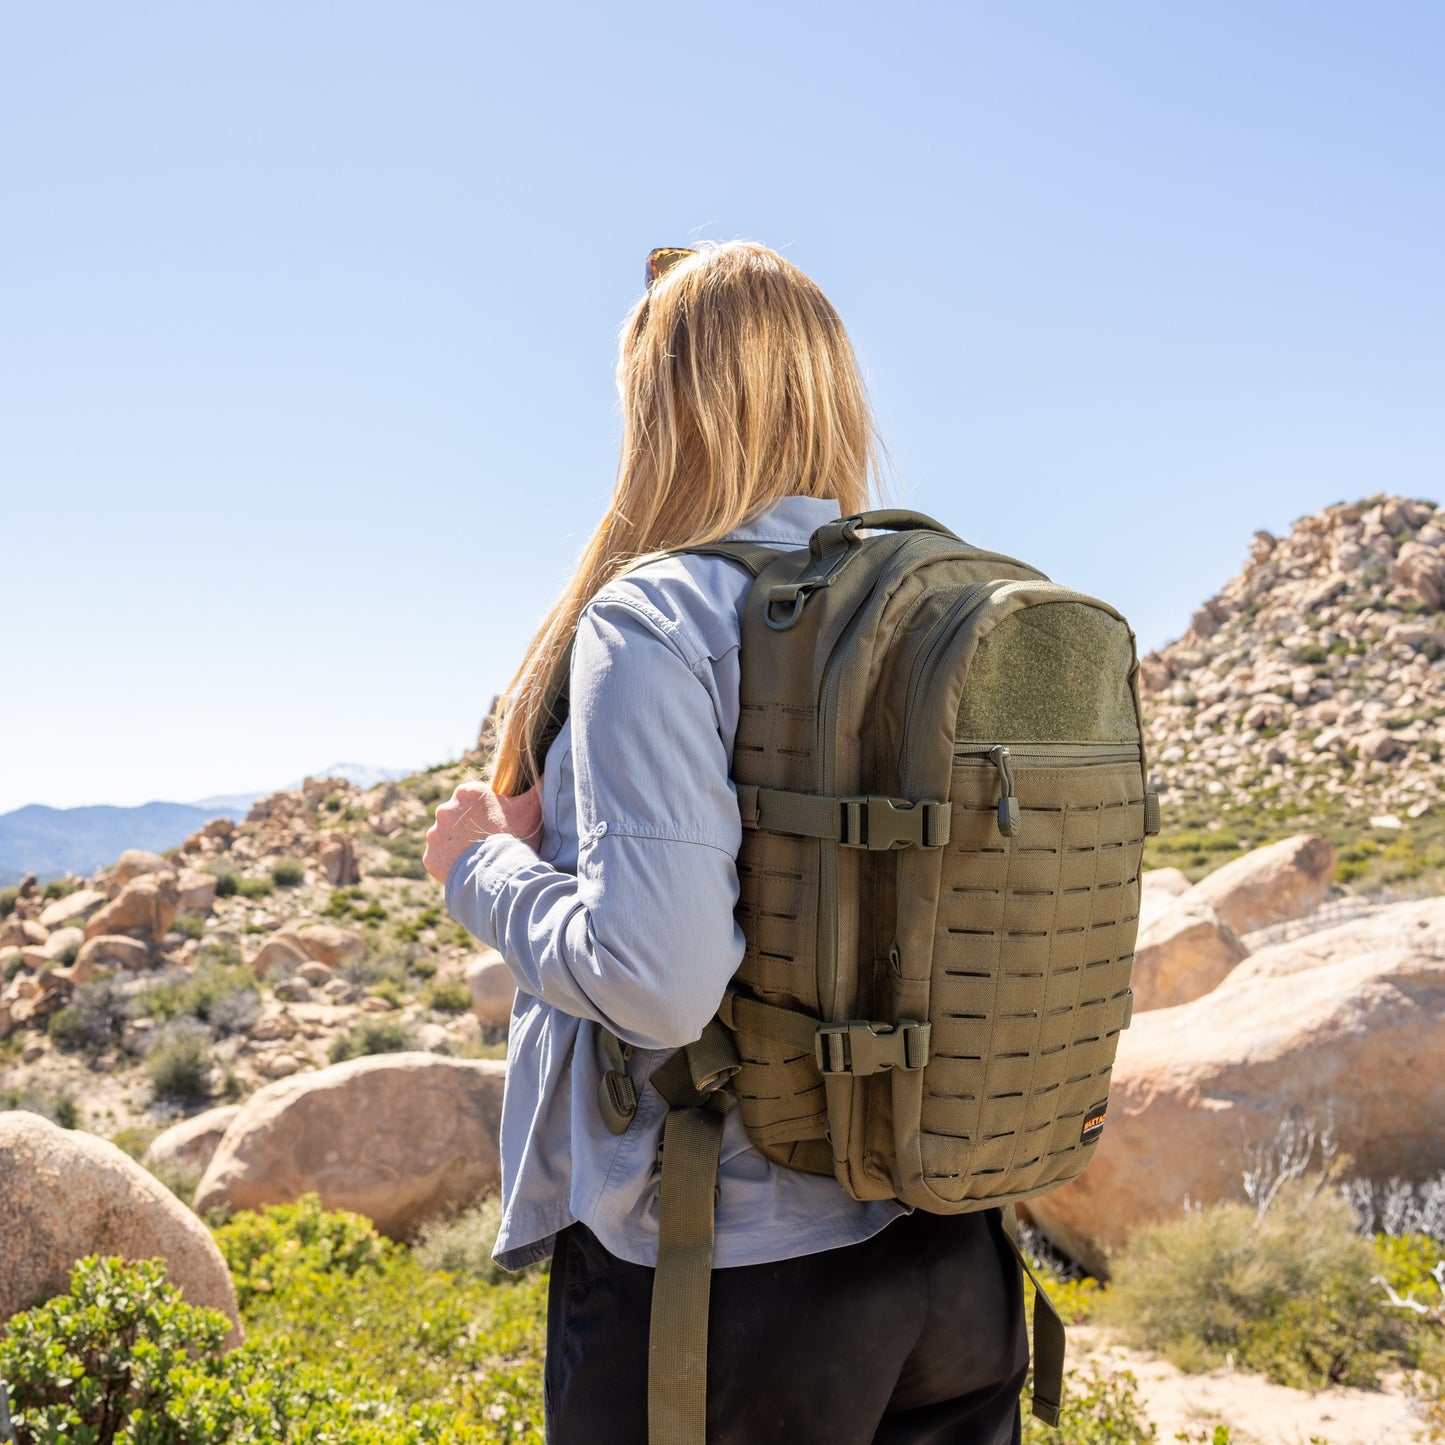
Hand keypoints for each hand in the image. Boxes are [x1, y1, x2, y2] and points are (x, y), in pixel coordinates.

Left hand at [424, 777, 543, 883]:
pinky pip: (439, 858)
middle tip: (488, 842)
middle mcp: (445, 809)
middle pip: (458, 816)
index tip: (497, 824)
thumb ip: (539, 786)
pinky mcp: (430, 857)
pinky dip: (450, 863)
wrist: (497, 873)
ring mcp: (435, 834)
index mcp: (467, 792)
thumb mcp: (530, 809)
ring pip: (447, 837)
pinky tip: (468, 868)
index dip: (487, 812)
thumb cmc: (515, 837)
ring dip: (458, 845)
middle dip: (469, 827)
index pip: (474, 798)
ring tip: (479, 858)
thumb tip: (551, 771)